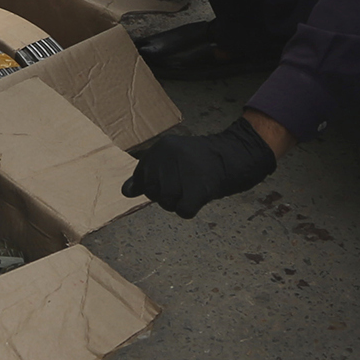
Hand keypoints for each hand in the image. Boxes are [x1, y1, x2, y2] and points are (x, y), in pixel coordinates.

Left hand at [120, 117, 277, 217]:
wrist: (234, 156)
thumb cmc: (199, 161)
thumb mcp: (169, 161)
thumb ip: (146, 174)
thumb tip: (125, 192)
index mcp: (160, 147)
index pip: (141, 178)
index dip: (156, 184)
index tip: (172, 176)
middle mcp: (170, 155)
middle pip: (153, 193)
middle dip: (167, 194)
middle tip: (185, 182)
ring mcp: (185, 170)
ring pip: (167, 203)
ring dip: (179, 202)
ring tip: (193, 187)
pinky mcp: (200, 187)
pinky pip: (183, 211)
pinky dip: (190, 209)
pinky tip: (199, 196)